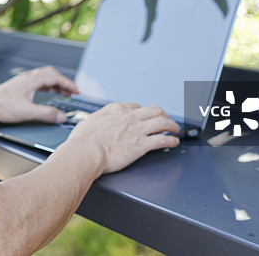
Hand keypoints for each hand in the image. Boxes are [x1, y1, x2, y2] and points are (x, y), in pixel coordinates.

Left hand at [0, 66, 79, 123]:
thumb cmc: (0, 106)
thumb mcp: (27, 112)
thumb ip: (46, 114)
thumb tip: (61, 116)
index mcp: (31, 80)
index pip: (55, 77)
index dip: (69, 84)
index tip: (77, 91)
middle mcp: (27, 78)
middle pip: (51, 74)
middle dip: (64, 82)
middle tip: (72, 92)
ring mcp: (22, 81)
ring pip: (44, 78)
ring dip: (55, 84)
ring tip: (62, 93)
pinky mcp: (18, 87)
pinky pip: (37, 82)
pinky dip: (46, 86)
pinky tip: (45, 94)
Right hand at [65, 103, 179, 173]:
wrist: (85, 152)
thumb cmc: (82, 141)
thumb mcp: (89, 122)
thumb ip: (99, 121)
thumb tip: (96, 124)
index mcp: (116, 109)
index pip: (136, 106)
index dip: (144, 112)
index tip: (146, 116)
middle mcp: (129, 116)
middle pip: (155, 110)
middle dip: (163, 114)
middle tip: (167, 120)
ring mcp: (137, 129)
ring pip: (163, 122)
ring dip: (172, 125)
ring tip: (176, 129)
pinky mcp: (142, 144)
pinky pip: (163, 139)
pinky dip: (171, 140)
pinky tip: (174, 142)